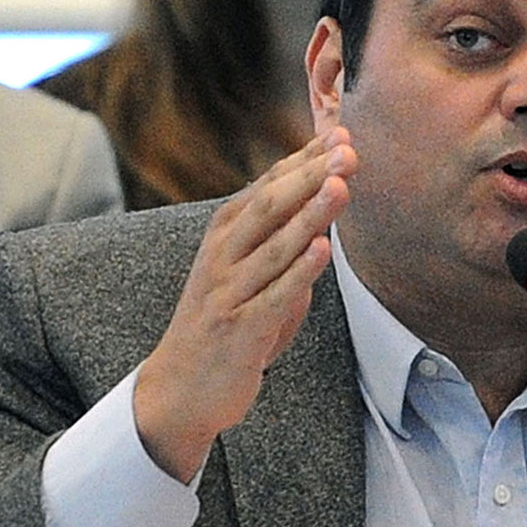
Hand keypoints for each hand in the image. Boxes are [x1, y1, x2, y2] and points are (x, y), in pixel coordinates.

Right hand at [134, 129, 356, 481]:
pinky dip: (300, 273)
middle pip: (270, 207)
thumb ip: (278, 245)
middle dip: (311, 176)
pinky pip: (274, 297)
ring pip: (273, 247)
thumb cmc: (222, 325)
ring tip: (340, 186)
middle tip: (347, 151)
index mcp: (224, 236)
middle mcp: (222, 257)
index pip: (268, 188)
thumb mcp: (245, 274)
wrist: (179, 390)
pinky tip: (323, 250)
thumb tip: (319, 214)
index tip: (339, 136)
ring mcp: (228, 293)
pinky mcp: (239, 331)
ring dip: (310, 215)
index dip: (304, 161)